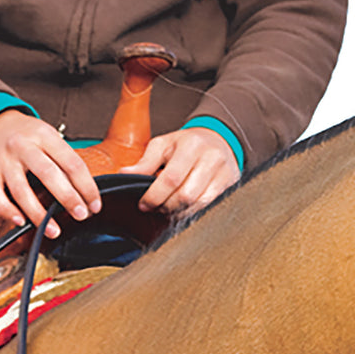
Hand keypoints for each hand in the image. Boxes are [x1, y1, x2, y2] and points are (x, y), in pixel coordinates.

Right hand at [0, 110, 102, 237]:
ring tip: (54, 230)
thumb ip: (66, 162)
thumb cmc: (28, 137)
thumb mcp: (50, 138)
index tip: (95, 205)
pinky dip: (7, 211)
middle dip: (68, 198)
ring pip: (21, 190)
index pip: (72, 163)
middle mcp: (23, 146)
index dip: (87, 187)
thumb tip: (87, 195)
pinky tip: (21, 222)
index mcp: (45, 137)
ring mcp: (4, 160)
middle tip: (81, 215)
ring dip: (39, 214)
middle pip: (48, 174)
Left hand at [121, 128, 241, 216]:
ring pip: (198, 204)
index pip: (171, 178)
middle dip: (166, 206)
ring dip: (178, 212)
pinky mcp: (230, 185)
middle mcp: (210, 158)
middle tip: (155, 208)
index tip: (144, 204)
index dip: (155, 196)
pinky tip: (182, 210)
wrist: (218, 141)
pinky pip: (209, 207)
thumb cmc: (187, 144)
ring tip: (167, 209)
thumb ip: (145, 161)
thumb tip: (125, 174)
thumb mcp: (163, 145)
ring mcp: (224, 172)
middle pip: (185, 195)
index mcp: (191, 145)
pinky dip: (192, 212)